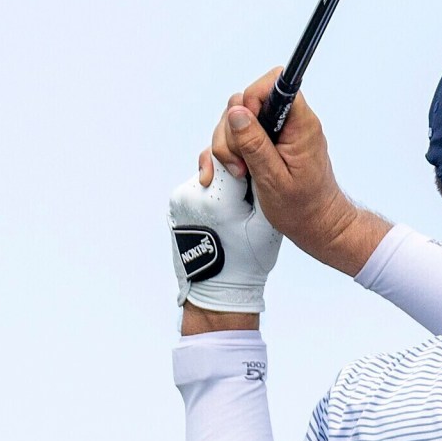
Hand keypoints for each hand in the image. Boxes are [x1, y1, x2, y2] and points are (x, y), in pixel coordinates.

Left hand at [169, 160, 283, 314]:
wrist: (216, 289)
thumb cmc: (247, 259)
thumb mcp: (267, 220)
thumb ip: (263, 182)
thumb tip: (260, 151)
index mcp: (218, 195)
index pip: (237, 153)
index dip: (252, 161)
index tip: (260, 177)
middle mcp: (193, 192)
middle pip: (222, 160)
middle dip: (237, 172)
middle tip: (249, 199)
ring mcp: (180, 197)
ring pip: (210, 171)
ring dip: (224, 182)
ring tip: (234, 210)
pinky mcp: (174, 203)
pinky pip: (199, 185)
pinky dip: (212, 192)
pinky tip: (221, 215)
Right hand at [202, 69, 388, 276]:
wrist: (316, 225)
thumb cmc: (303, 207)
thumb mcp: (274, 178)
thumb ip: (255, 143)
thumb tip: (237, 112)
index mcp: (300, 124)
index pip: (275, 84)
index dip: (253, 99)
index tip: (246, 128)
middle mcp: (287, 123)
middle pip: (246, 103)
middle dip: (232, 132)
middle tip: (241, 163)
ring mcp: (273, 134)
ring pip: (235, 121)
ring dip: (227, 147)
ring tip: (240, 173)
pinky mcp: (263, 145)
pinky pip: (235, 138)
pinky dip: (225, 155)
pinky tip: (225, 174)